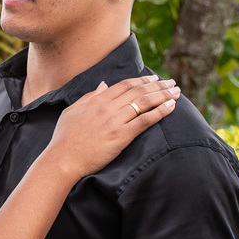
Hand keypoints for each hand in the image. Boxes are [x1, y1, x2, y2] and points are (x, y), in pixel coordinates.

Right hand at [46, 75, 178, 179]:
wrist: (62, 160)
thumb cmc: (64, 139)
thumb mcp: (72, 111)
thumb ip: (89, 96)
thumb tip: (104, 84)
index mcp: (96, 101)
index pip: (124, 85)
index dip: (142, 80)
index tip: (155, 78)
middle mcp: (107, 108)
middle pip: (138, 91)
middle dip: (158, 85)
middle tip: (172, 83)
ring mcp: (115, 121)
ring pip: (144, 102)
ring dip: (163, 95)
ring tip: (176, 92)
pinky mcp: (121, 136)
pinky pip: (145, 121)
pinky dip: (160, 112)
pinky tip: (171, 107)